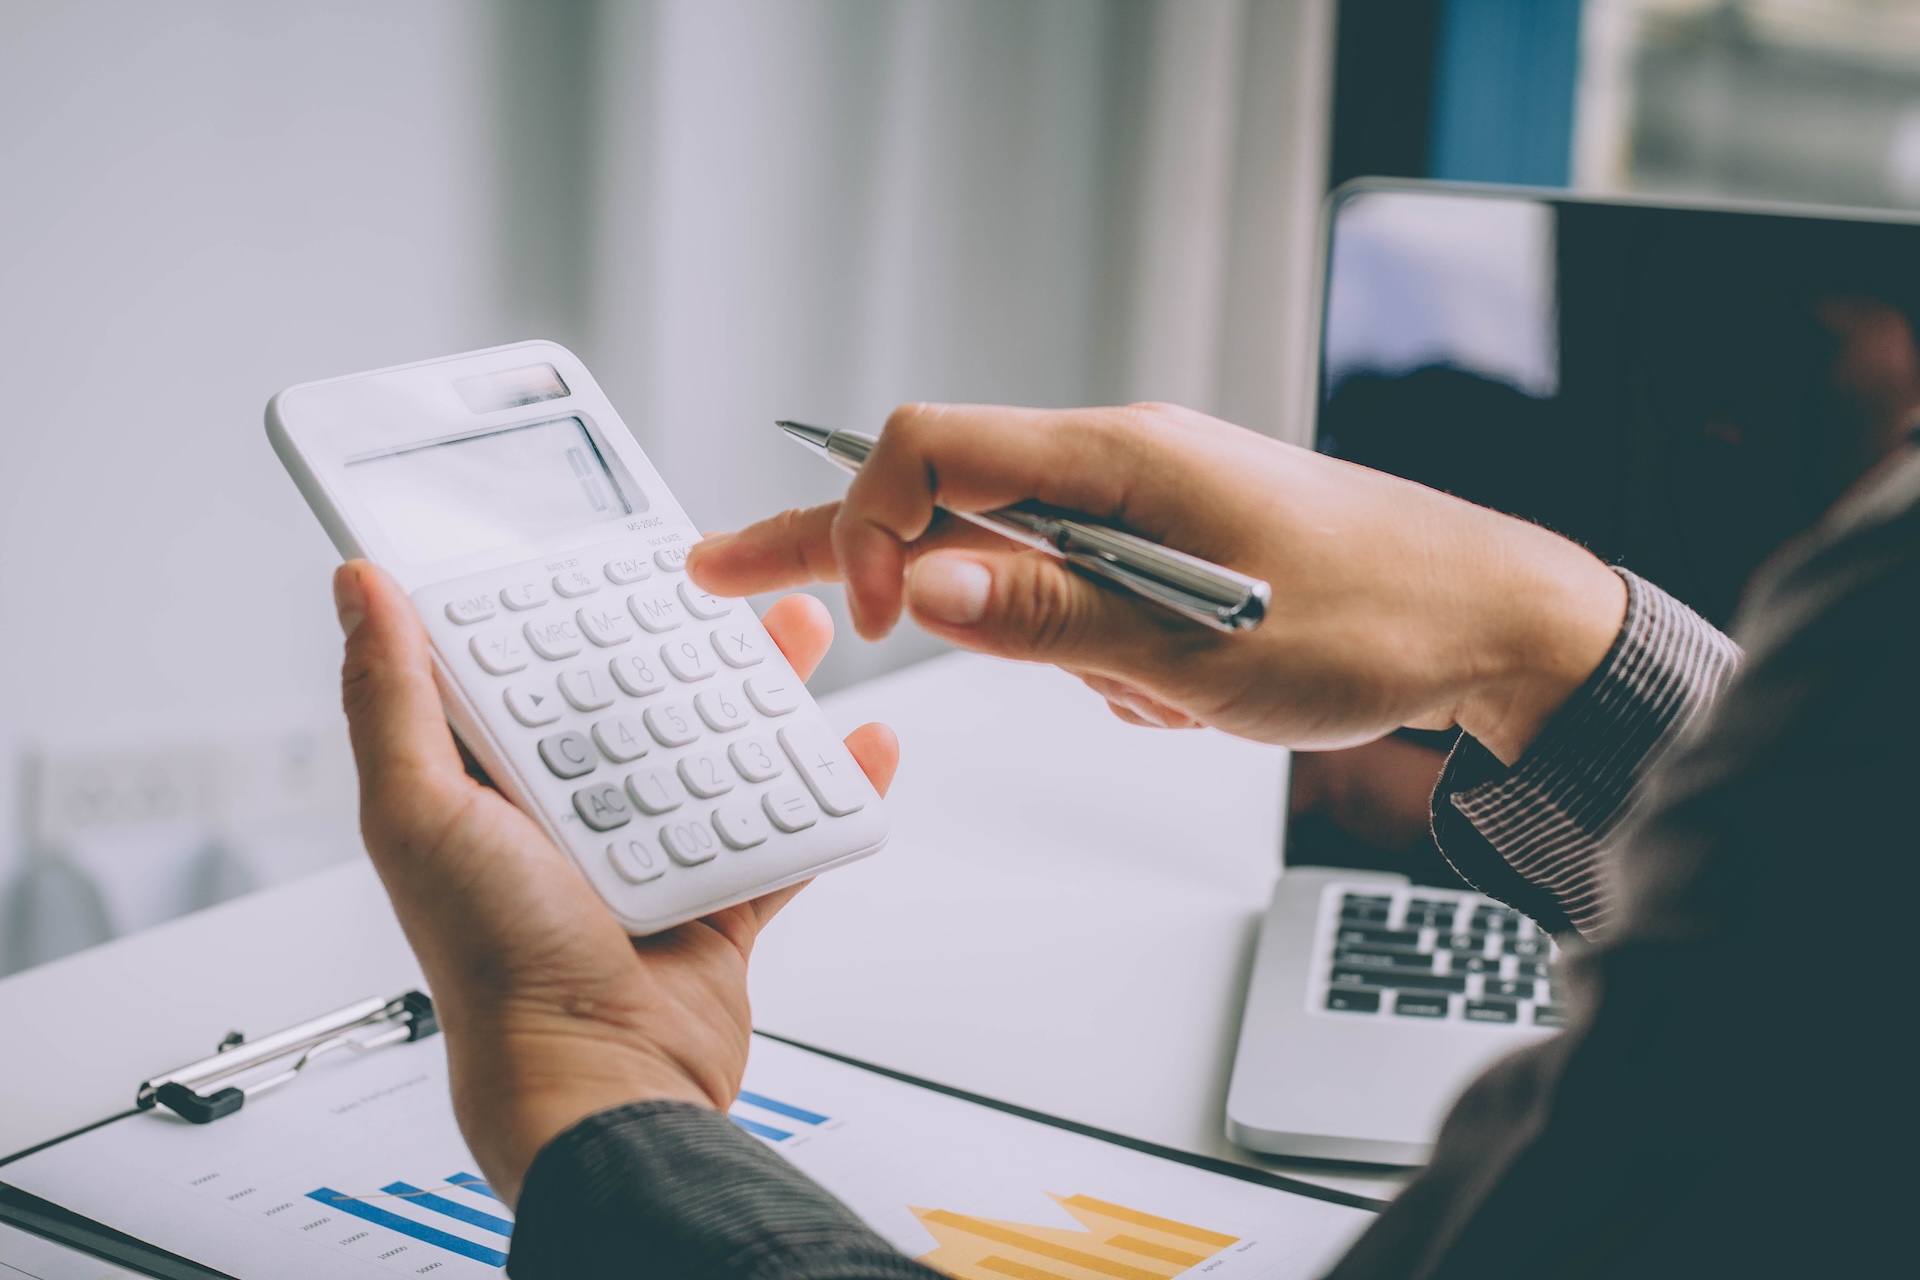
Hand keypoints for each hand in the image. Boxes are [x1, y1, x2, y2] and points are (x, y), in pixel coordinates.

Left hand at [332, 561, 897, 1204]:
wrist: (604, 1086)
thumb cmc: (498, 967)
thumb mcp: (420, 815)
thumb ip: (392, 699)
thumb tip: (355, 591)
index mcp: (493, 786)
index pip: (531, 670)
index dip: (567, 608)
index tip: (607, 552)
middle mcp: (571, 814)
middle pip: (638, 697)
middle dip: (686, 638)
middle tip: (725, 585)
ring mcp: (650, 855)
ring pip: (718, 749)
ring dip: (766, 693)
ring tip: (801, 636)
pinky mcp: (719, 897)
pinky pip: (784, 828)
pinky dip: (828, 789)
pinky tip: (856, 747)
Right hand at [688, 402, 1624, 763]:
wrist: (1489, 623)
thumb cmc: (1374, 617)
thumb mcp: (1194, 647)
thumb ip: (1047, 614)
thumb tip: (917, 586)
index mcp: (1117, 456)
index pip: (933, 447)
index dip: (866, 526)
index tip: (866, 624)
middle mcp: (1118, 465)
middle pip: (943, 491)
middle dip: (840, 542)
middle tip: (728, 570)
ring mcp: (1141, 508)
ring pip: (1017, 563)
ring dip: (1047, 645)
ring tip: (1165, 695)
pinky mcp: (1163, 553)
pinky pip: (1081, 600)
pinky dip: (1105, 662)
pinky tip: (1189, 696)